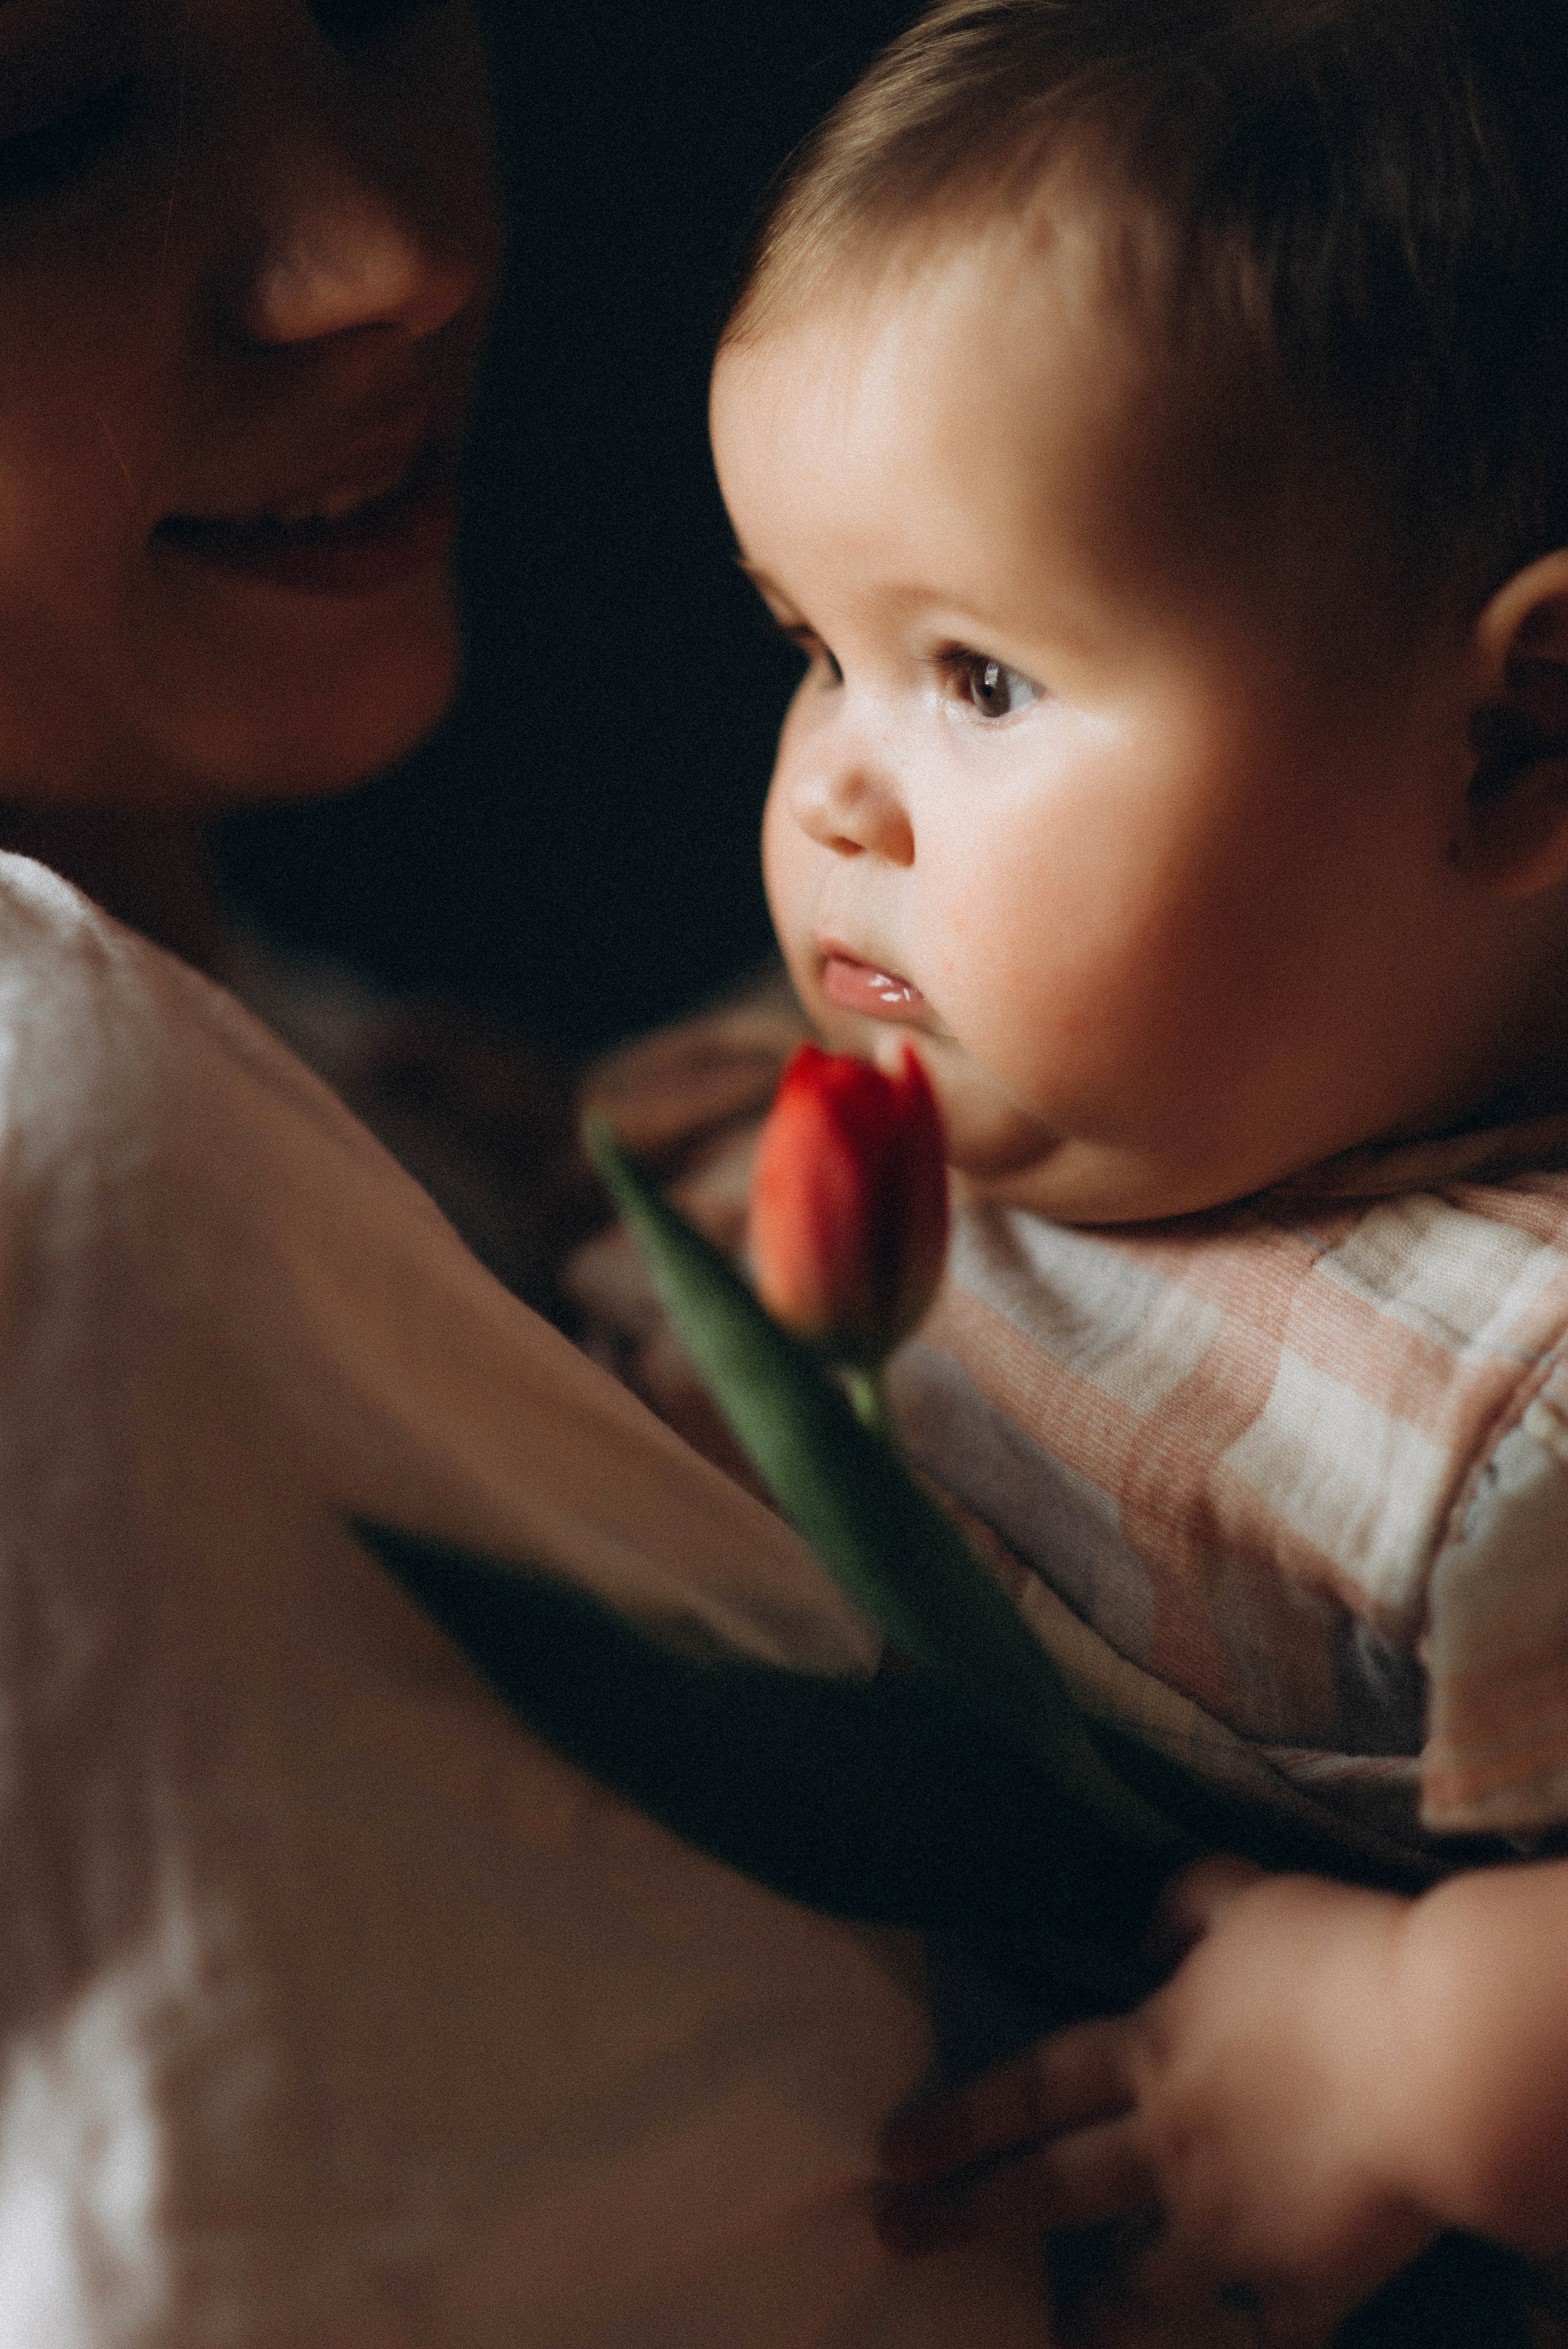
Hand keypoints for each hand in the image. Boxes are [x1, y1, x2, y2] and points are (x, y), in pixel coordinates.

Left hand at [878, 1859, 1436, 2347]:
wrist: (1439, 2054)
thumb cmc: (1339, 1959)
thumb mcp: (1246, 1896)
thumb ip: (1184, 1906)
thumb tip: (1143, 1935)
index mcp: (1153, 2051)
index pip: (1029, 2087)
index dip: (958, 2118)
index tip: (891, 2150)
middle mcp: (1171, 2147)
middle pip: (1049, 2188)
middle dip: (965, 2216)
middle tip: (896, 2235)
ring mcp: (1232, 2224)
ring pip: (1141, 2285)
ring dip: (1096, 2314)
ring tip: (1064, 2333)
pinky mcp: (1304, 2279)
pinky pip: (1266, 2336)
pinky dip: (1245, 2347)